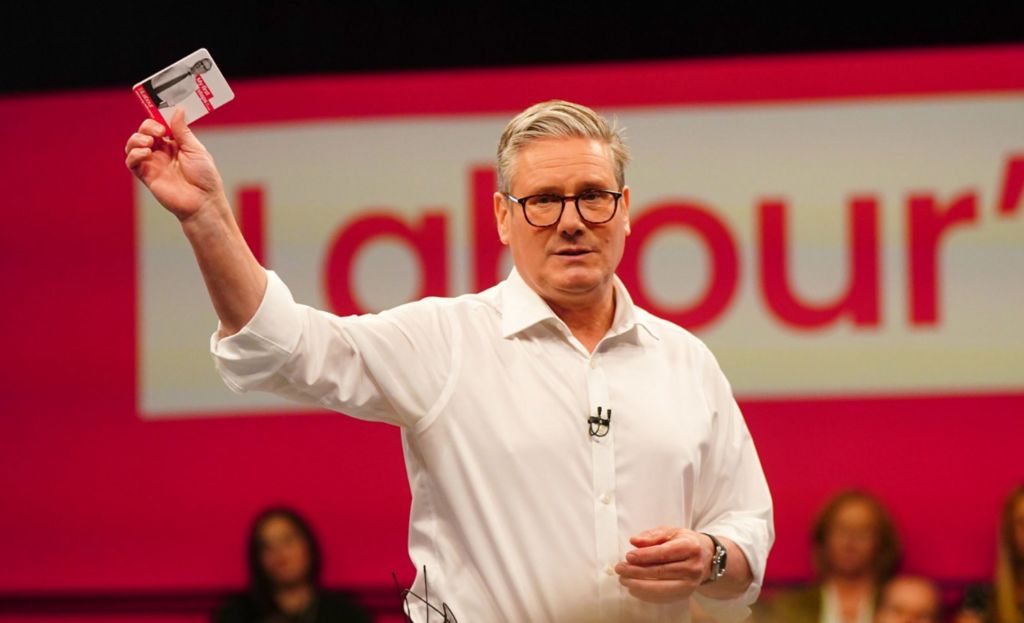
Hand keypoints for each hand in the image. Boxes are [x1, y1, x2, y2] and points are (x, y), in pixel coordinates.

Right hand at [124, 107, 224, 221]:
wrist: (203, 202)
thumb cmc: (204, 178)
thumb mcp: (196, 149)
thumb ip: (183, 131)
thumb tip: (178, 110)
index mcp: (175, 145)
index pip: (159, 126)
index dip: (156, 119)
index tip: (160, 116)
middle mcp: (162, 153)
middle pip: (144, 132)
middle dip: (147, 127)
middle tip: (158, 130)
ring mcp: (153, 164)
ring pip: (133, 145)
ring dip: (137, 139)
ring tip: (150, 142)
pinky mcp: (146, 176)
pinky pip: (131, 162)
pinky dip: (134, 154)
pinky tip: (146, 153)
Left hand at [615, 526, 711, 602]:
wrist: (706, 557)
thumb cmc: (684, 542)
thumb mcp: (671, 532)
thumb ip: (652, 535)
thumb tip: (634, 541)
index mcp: (690, 547)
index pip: (664, 553)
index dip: (645, 556)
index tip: (628, 556)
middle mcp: (692, 567)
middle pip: (661, 572)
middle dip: (637, 572)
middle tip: (620, 569)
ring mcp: (690, 583)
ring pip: (661, 588)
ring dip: (638, 585)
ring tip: (623, 580)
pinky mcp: (686, 594)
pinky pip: (663, 597)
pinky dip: (646, 595)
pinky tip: (633, 589)